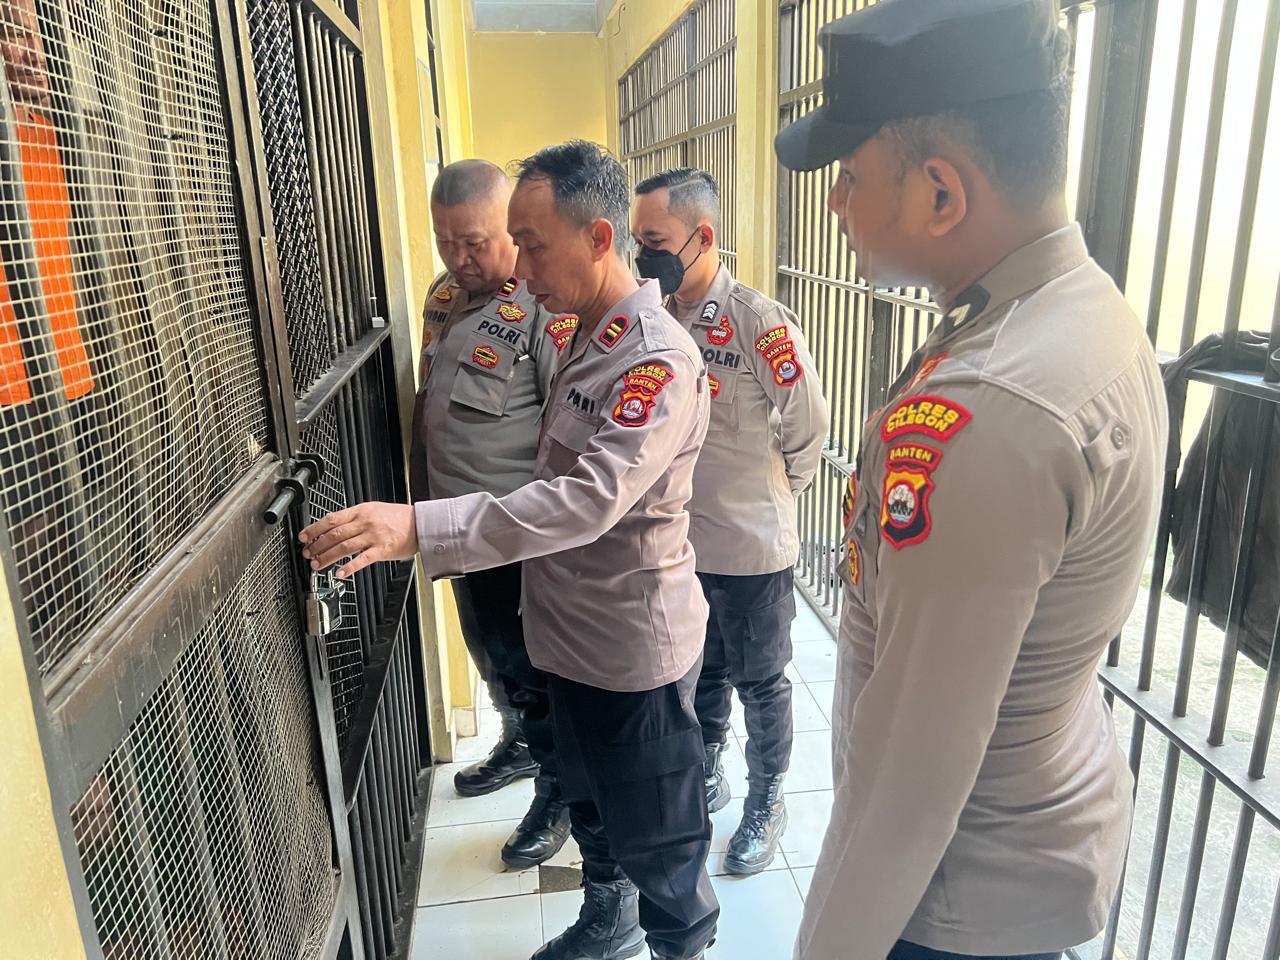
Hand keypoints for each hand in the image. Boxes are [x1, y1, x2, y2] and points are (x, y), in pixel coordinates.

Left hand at [299, 502, 416, 578]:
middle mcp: (365, 523)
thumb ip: (354, 517)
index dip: (314, 529)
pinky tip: (339, 573)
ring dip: (327, 557)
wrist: (420, 524)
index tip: (304, 537)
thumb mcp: (373, 510)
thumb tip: (333, 526)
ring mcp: (373, 536)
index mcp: (360, 511)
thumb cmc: (398, 518)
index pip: (331, 519)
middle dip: (317, 545)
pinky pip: (361, 560)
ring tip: (317, 564)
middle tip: (307, 553)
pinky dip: (349, 567)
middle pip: (334, 534)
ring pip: (343, 547)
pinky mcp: (382, 550)